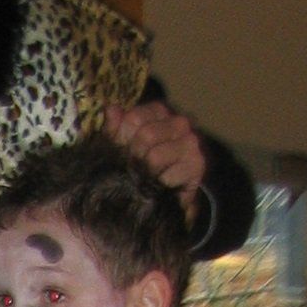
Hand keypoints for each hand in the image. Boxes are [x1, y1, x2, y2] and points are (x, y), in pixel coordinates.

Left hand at [104, 98, 207, 213]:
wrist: (162, 196)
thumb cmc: (139, 165)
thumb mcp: (121, 146)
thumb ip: (113, 129)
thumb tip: (110, 109)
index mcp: (159, 112)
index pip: (134, 117)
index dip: (122, 139)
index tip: (123, 153)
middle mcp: (179, 122)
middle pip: (146, 135)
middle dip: (133, 158)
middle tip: (133, 170)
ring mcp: (190, 142)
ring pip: (155, 157)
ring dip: (144, 174)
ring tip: (144, 179)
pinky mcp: (197, 164)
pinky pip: (166, 178)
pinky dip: (156, 187)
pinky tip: (157, 188)